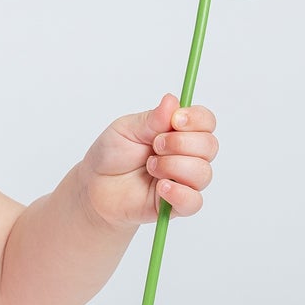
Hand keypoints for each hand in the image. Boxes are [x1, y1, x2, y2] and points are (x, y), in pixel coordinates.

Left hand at [80, 93, 218, 230]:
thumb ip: (151, 119)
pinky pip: (194, 201)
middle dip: (180, 143)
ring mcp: (184, 180)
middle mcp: (188, 155)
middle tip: (154, 145)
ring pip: (202, 173)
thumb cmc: (112, 155)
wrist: (95, 186)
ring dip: (173, 166)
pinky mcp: (177, 204)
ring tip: (149, 166)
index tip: (176, 120)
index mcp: (179, 132)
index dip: (196, 119)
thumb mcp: (126, 129)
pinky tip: (160, 187)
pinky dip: (179, 193)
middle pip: (209, 146)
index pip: (206, 121)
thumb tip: (172, 100)